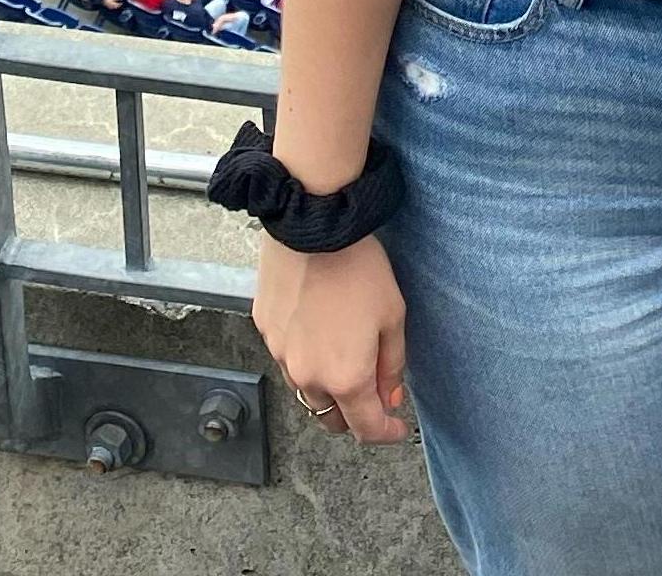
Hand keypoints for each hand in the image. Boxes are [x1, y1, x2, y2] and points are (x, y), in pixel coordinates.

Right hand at [249, 230, 409, 444]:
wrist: (313, 228)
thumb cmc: (359, 267)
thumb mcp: (393, 315)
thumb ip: (393, 364)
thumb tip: (391, 396)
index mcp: (346, 378)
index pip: (365, 428)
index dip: (385, 433)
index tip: (395, 428)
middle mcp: (309, 376)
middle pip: (331, 417)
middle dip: (354, 412)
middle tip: (372, 390)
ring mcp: (282, 356)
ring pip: (307, 390)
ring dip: (327, 386)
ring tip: (345, 353)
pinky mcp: (266, 332)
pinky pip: (288, 358)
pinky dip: (305, 356)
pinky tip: (319, 328)